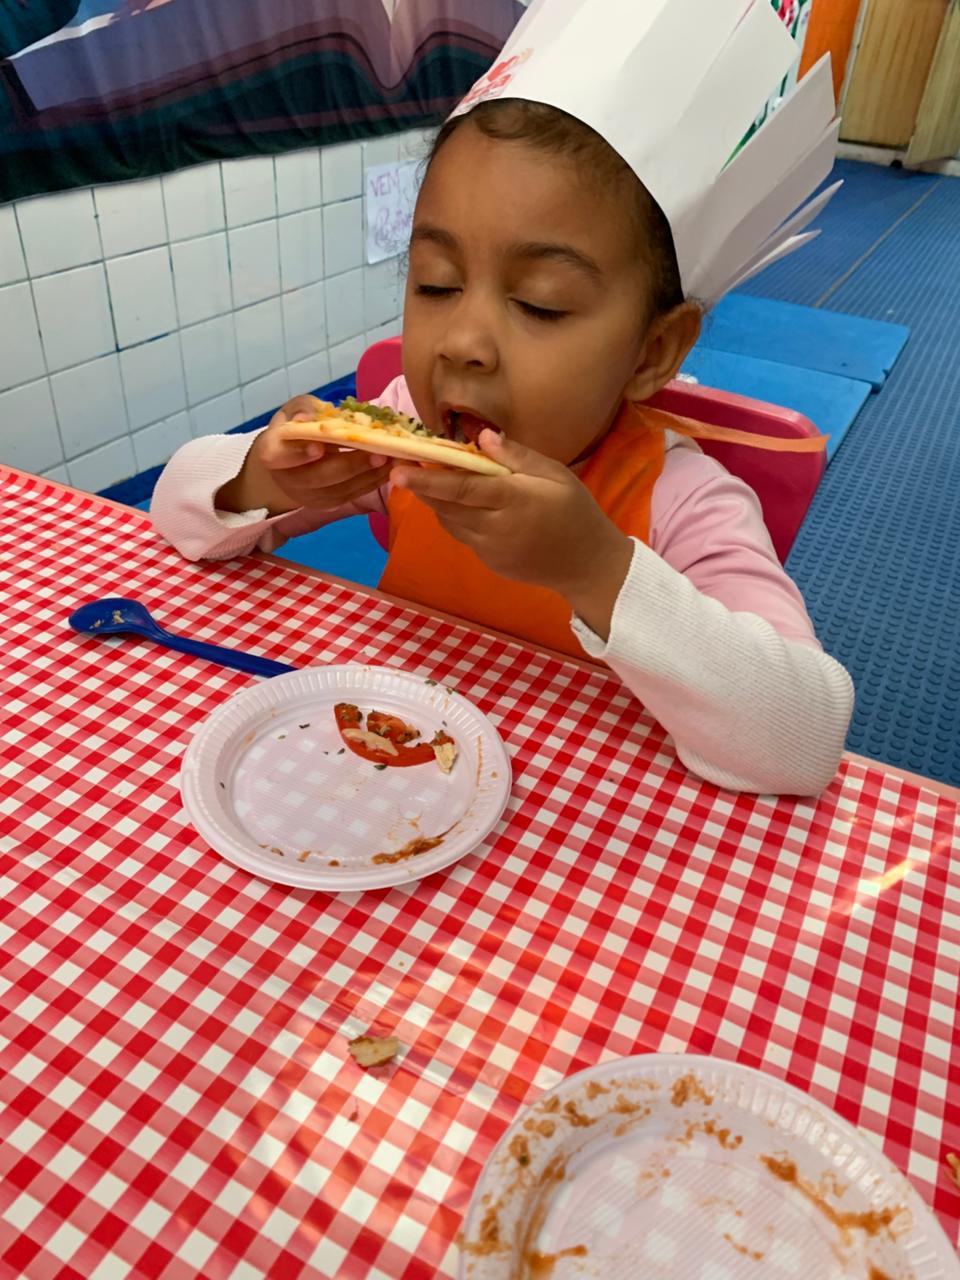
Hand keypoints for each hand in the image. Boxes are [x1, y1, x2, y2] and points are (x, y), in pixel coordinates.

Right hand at [217, 395, 391, 514]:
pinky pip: (353, 494)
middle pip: (320, 476)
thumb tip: (311, 416)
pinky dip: (374, 481)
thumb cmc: (294, 429)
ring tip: (395, 459)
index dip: (300, 454)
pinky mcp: (328, 504)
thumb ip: (303, 410)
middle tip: (380, 453)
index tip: (320, 447)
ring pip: (341, 489)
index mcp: (273, 453)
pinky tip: (391, 468)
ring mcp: (308, 497)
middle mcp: (288, 480)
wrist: (289, 461)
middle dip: (352, 465)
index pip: (282, 456)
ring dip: (371, 475)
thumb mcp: (294, 411)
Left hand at [391, 430, 633, 639]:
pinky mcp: (489, 563)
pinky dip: (455, 519)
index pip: (462, 489)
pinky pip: (463, 536)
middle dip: (422, 489)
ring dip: (437, 503)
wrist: (587, 564)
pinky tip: (461, 505)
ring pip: (451, 523)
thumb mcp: (554, 474)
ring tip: (429, 482)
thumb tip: (480, 437)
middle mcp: (496, 528)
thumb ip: (516, 456)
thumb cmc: (575, 511)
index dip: (428, 480)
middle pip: (448, 507)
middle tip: (401, 468)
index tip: (400, 471)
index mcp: (514, 500)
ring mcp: (490, 549)